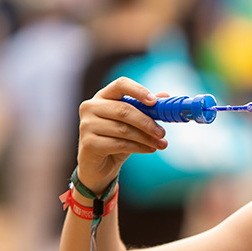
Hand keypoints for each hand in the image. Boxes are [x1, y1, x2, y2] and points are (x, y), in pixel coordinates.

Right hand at [76, 77, 168, 192]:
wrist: (99, 166)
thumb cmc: (115, 139)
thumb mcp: (132, 123)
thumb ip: (145, 109)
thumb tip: (165, 95)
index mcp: (102, 96)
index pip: (120, 85)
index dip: (138, 91)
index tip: (155, 102)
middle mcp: (90, 107)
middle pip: (123, 110)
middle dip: (147, 122)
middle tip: (162, 132)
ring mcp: (86, 125)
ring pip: (123, 129)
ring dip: (145, 137)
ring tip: (160, 144)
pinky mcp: (88, 143)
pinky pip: (119, 144)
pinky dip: (138, 147)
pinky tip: (149, 149)